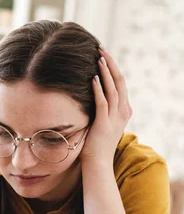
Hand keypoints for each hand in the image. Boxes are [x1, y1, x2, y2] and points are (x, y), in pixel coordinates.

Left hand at [80, 48, 132, 164]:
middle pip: (119, 82)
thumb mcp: (102, 123)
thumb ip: (101, 110)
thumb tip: (90, 96)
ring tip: (98, 57)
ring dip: (106, 72)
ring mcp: (114, 118)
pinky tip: (93, 78)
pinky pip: (103, 102)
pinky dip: (99, 89)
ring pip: (113, 89)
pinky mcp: (104, 123)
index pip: (121, 84)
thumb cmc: (96, 145)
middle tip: (101, 49)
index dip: (113, 68)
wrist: (98, 164)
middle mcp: (122, 112)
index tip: (104, 55)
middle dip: (111, 64)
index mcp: (124, 111)